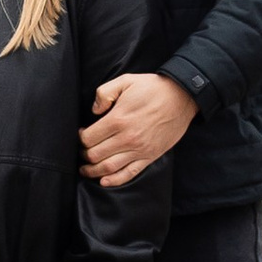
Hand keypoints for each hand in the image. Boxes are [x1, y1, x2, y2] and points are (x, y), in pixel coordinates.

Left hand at [80, 70, 196, 186]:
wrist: (181, 97)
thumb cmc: (152, 88)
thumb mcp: (125, 81)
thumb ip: (104, 93)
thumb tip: (94, 110)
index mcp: (118, 119)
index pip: (89, 138)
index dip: (80, 138)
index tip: (81, 134)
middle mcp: (127, 138)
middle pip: (96, 155)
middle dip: (84, 155)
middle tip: (82, 151)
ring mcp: (139, 150)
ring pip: (109, 168)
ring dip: (93, 171)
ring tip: (86, 169)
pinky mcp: (149, 157)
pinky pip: (129, 174)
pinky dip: (114, 180)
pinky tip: (104, 181)